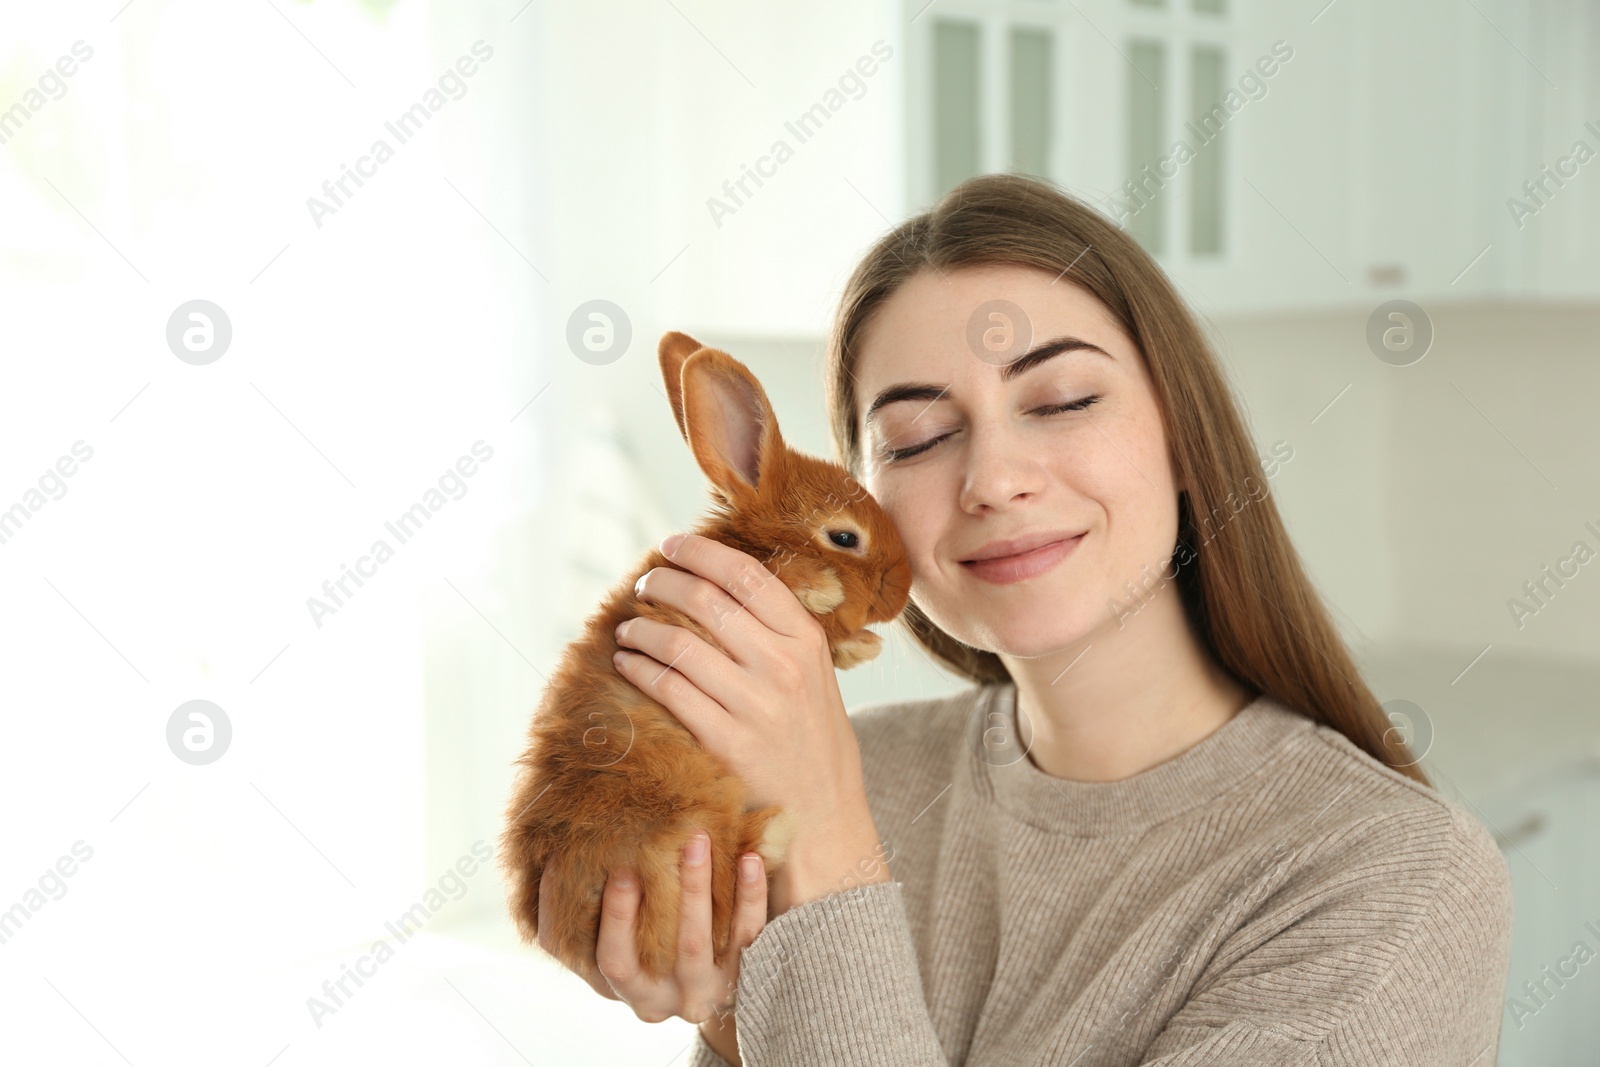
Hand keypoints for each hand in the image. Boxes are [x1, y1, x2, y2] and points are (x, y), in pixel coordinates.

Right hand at [537, 830, 767, 1031]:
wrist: (708, 982)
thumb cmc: (643, 946)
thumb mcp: (610, 941)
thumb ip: (578, 915)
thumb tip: (548, 859)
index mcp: (628, 990)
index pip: (613, 960)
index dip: (612, 917)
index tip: (616, 869)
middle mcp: (667, 998)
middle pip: (661, 950)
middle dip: (658, 898)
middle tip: (652, 850)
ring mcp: (707, 987)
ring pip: (701, 940)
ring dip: (699, 887)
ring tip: (697, 841)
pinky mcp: (745, 970)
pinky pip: (750, 933)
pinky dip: (750, 895)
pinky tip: (749, 858)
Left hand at [613, 532, 879, 887]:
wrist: (827, 815)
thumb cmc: (814, 740)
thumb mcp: (817, 676)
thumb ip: (779, 635)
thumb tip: (720, 588)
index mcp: (807, 640)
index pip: (747, 576)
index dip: (702, 552)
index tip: (671, 545)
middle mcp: (784, 666)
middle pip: (706, 601)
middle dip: (663, 583)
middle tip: (643, 584)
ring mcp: (755, 705)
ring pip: (679, 644)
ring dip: (641, 629)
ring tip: (627, 629)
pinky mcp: (726, 742)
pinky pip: (668, 690)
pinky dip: (639, 668)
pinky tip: (627, 663)